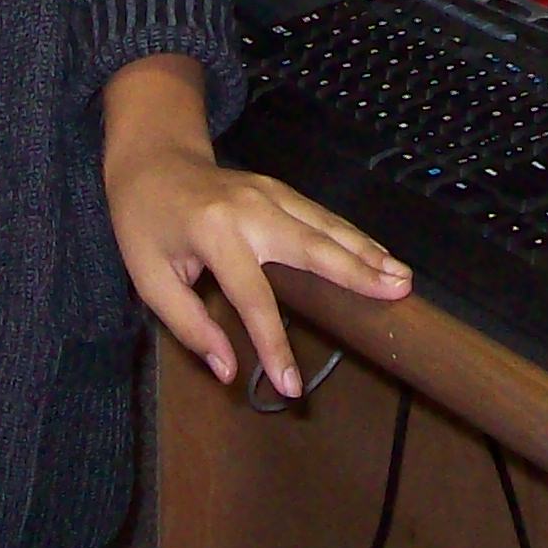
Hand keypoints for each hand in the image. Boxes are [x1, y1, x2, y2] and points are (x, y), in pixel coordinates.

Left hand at [103, 54, 409, 396]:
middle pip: (311, 246)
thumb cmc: (145, 223)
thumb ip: (189, 326)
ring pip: (326, 225)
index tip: (292, 388)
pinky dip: (354, 236)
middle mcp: (251, 210)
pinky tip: (379, 254)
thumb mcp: (149, 279)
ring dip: (366, 251)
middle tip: (397, 293)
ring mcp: (270, 193)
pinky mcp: (279, 189)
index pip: (253, 298)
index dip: (274, 346)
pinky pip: (322, 216)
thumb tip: (230, 370)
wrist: (152, 159)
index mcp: (214, 234)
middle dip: (356, 272)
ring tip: (402, 277)